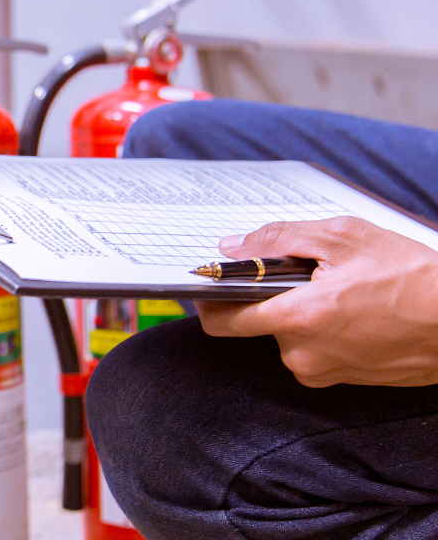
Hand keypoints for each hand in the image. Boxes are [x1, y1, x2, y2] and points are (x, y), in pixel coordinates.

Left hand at [196, 217, 437, 386]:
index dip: (209, 298)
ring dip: (301, 310)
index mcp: (297, 320)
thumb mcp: (343, 238)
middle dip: (269, 296)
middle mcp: (303, 355)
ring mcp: (325, 372)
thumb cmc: (412, 276)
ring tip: (339, 288)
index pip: (222, 320)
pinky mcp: (345, 380)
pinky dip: (322, 328)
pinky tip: (353, 309)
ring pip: (288, 335)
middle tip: (301, 271)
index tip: (207, 281)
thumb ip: (277, 240)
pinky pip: (314, 349)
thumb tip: (232, 247)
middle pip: (258, 322)